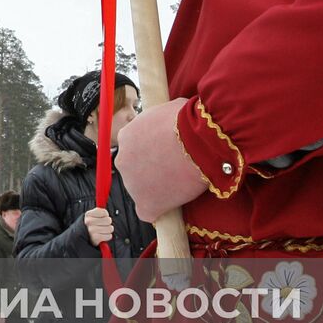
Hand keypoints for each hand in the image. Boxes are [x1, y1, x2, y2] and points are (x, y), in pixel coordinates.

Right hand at [84, 206, 113, 245]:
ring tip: (102, 230)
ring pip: (110, 228)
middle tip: (103, 225)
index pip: (104, 212)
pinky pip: (109, 236)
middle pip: (108, 220)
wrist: (81, 237)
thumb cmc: (89, 225)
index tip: (103, 217)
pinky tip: (102, 235)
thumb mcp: (91, 216)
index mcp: (88, 214)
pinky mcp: (96, 239)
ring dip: (108, 230)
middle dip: (108, 223)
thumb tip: (104, 196)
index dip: (106, 215)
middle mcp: (89, 222)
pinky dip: (107, 236)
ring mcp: (92, 230)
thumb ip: (99, 210)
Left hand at [115, 97, 208, 222]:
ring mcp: (132, 184)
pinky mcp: (146, 203)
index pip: (134, 149)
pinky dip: (160, 210)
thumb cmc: (188, 121)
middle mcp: (123, 160)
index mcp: (126, 136)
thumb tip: (170, 121)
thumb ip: (160, 122)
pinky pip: (148, 212)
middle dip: (151, 171)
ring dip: (157, 189)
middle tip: (175, 169)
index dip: (150, 153)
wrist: (199, 141)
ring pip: (141, 190)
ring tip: (181, 183)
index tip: (165, 154)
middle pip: (135, 170)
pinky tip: (173, 206)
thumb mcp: (168, 110)